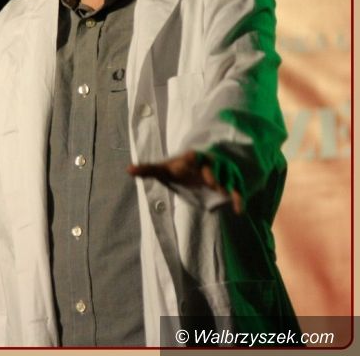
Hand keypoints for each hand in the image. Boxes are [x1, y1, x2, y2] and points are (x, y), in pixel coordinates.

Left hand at [128, 150, 243, 214]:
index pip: (192, 156)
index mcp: (191, 159)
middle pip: (212, 166)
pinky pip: (237, 189)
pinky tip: (239, 210)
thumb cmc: (180, 168)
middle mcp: (208, 163)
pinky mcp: (229, 183)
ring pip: (227, 177)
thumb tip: (127, 169)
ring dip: (227, 185)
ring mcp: (220, 172)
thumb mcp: (164, 169)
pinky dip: (239, 198)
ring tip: (224, 195)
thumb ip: (148, 170)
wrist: (200, 167)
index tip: (190, 156)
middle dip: (212, 173)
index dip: (191, 157)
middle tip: (211, 183)